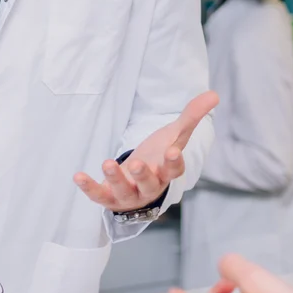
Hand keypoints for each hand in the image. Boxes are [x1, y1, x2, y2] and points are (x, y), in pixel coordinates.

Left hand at [74, 91, 217, 213]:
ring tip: (107, 163)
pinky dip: (89, 188)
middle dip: (144, 175)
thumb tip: (214, 94)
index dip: (174, 163)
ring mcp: (129, 194)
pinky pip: (99, 196)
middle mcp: (150, 187)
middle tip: (139, 163)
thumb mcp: (173, 135)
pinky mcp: (109, 197)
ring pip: (124, 191)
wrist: (138, 179)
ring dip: (115, 179)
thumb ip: (191, 116)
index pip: (174, 171)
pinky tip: (78, 175)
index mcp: (167, 172)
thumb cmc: (158, 156)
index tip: (173, 151)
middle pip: (150, 185)